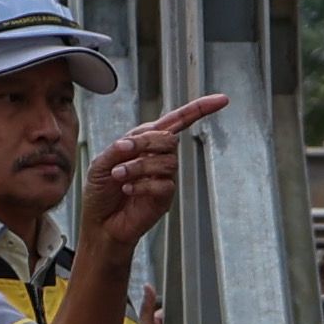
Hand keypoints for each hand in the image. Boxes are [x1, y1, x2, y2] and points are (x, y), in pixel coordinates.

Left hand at [80, 89, 230, 253]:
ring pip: (166, 162)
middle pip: (169, 138)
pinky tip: (129, 189)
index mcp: (146, 141)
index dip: (200, 109)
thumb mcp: (102, 162)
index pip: (177, 121)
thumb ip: (118, 148)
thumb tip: (133, 143)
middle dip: (144, 142)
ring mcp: (165, 177)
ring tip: (120, 177)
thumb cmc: (101, 191)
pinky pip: (163, 184)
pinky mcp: (165, 197)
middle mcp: (160, 157)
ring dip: (138, 167)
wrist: (101, 223)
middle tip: (122, 151)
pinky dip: (142, 185)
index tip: (222, 100)